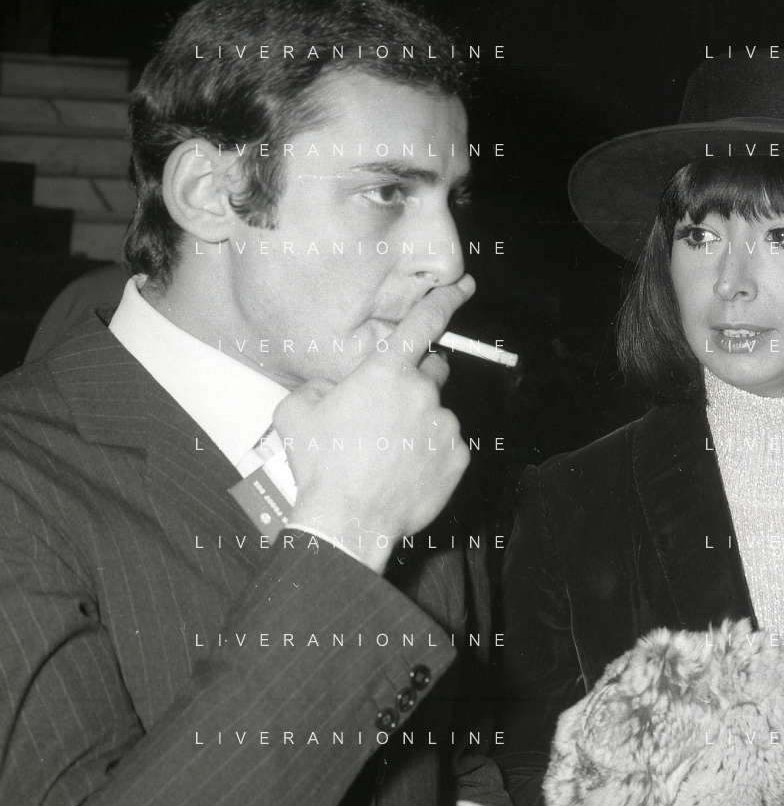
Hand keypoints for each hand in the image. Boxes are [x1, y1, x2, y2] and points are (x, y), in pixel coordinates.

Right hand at [275, 275, 474, 572]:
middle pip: (433, 372)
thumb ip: (319, 386)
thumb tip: (330, 388)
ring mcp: (445, 426)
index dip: (445, 300)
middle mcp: (423, 392)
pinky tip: (404, 472)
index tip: (463, 286)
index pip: (424, 323)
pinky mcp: (458, 458)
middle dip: (417, 382)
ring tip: (388, 455)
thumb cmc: (321, 464)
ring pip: (437, 415)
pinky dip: (431, 455)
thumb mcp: (297, 412)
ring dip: (419, 426)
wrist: (348, 519)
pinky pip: (447, 448)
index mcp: (386, 372)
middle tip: (391, 411)